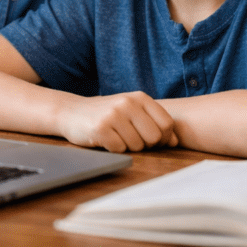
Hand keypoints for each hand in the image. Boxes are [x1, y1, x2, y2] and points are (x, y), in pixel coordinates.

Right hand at [56, 92, 176, 152]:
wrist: (71, 112)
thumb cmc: (107, 114)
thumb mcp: (131, 111)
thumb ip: (154, 122)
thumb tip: (175, 141)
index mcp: (139, 97)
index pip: (167, 124)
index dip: (163, 138)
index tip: (151, 139)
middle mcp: (128, 103)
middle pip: (154, 137)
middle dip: (145, 144)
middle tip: (130, 138)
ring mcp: (114, 115)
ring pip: (137, 146)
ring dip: (128, 147)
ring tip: (116, 136)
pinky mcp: (100, 128)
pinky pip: (120, 149)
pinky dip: (114, 149)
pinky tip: (105, 139)